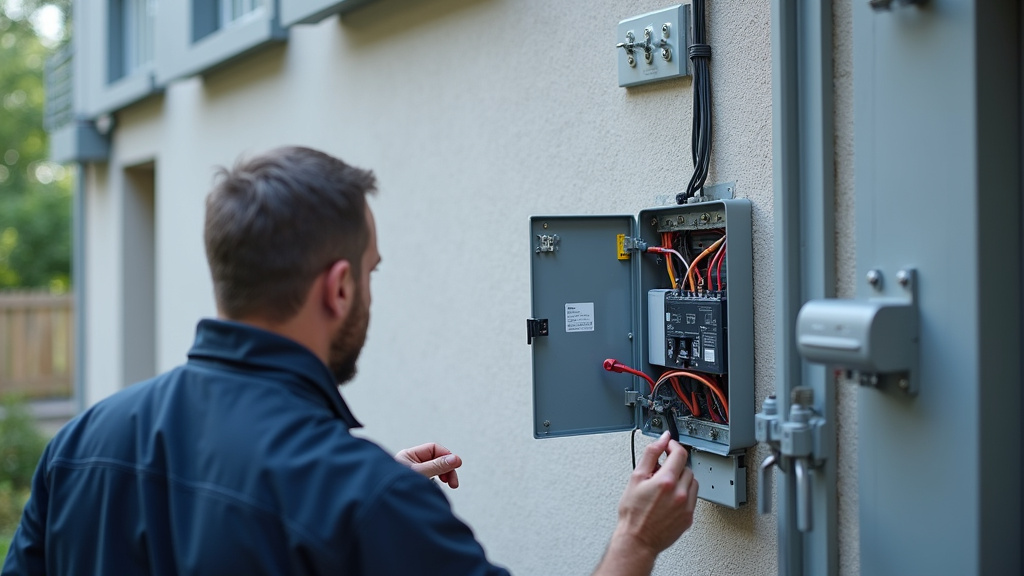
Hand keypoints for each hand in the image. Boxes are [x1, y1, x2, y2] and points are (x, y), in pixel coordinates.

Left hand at [394, 443, 462, 488]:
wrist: (385, 507)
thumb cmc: (395, 487)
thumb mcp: (420, 473)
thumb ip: (438, 466)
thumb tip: (455, 459)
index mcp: (409, 455)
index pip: (434, 449)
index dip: (446, 456)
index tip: (456, 465)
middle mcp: (410, 463)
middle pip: (436, 460)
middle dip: (446, 470)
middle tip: (452, 482)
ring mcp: (412, 474)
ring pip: (434, 471)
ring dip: (442, 477)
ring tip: (445, 486)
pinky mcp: (414, 484)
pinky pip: (430, 480)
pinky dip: (435, 484)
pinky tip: (434, 490)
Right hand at [594, 432, 698, 575]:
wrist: (637, 540)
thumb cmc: (632, 513)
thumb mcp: (636, 478)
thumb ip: (651, 454)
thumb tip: (662, 440)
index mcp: (666, 481)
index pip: (679, 454)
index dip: (673, 446)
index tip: (668, 447)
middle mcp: (679, 494)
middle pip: (686, 467)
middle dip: (674, 465)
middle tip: (661, 470)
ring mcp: (686, 507)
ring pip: (693, 482)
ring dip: (682, 479)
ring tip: (666, 486)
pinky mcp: (689, 517)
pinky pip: (693, 498)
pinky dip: (684, 494)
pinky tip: (670, 498)